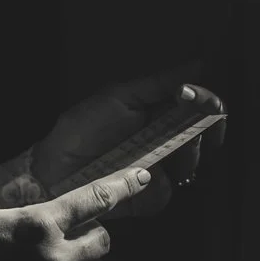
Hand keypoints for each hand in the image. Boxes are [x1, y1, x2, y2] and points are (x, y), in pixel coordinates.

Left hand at [32, 60, 225, 218]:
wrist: (55, 166)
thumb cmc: (83, 126)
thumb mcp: (121, 96)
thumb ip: (160, 83)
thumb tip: (198, 64)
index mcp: (160, 112)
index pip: (199, 105)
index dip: (206, 100)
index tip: (188, 94)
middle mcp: (165, 139)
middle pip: (205, 134)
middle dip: (198, 128)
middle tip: (176, 124)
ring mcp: (159, 168)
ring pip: (191, 163)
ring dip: (176, 154)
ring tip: (149, 149)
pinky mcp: (149, 196)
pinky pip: (166, 192)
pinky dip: (154, 183)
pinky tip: (135, 174)